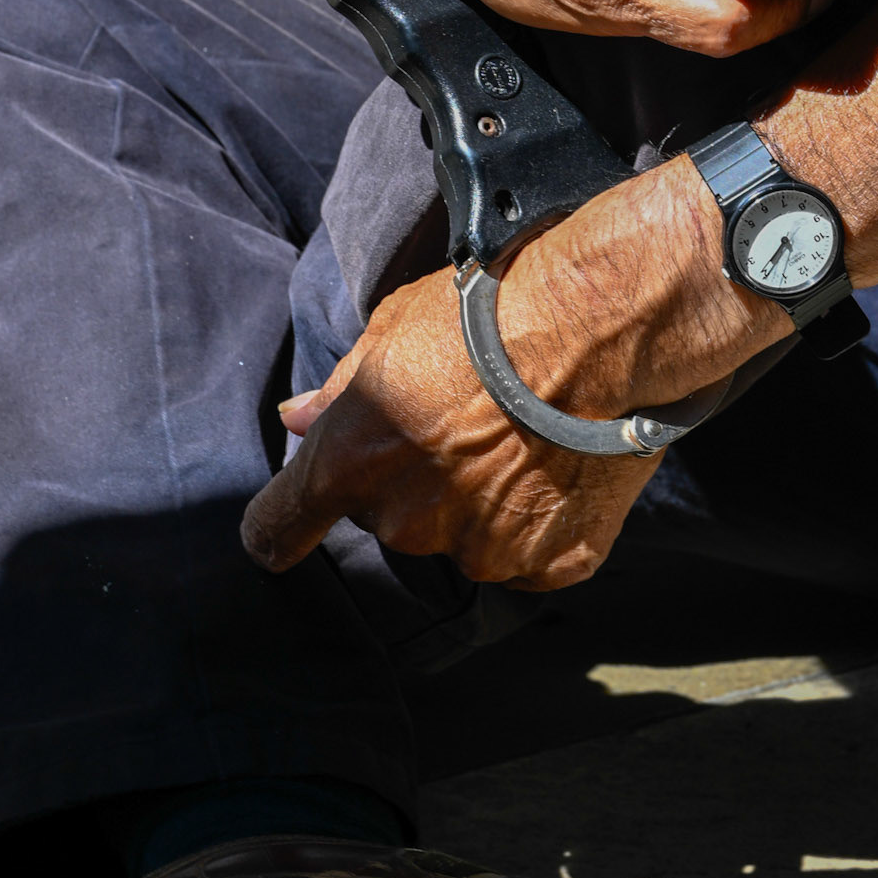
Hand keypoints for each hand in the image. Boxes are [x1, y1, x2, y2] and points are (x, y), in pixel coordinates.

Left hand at [241, 157, 780, 586]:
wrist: (600, 328)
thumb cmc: (492, 313)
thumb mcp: (395, 327)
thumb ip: (341, 387)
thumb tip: (297, 419)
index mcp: (353, 463)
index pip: (278, 529)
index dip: (280, 529)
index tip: (285, 530)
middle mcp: (408, 521)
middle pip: (392, 518)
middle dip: (415, 479)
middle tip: (464, 421)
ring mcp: (483, 550)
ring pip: (465, 537)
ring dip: (482, 502)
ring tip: (526, 435)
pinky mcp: (549, 563)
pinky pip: (531, 555)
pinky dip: (542, 521)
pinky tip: (561, 464)